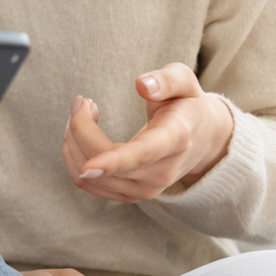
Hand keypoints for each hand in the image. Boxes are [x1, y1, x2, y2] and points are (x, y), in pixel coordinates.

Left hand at [64, 62, 233, 201]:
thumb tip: (142, 84)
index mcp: (174, 140)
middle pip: (104, 162)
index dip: (112, 162)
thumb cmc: (187, 105)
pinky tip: (84, 134)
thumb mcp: (185, 83)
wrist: (202, 140)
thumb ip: (166, 80)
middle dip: (79, 129)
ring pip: (89, 178)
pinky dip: (76, 158)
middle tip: (81, 101)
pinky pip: (89, 184)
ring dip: (73, 143)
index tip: (88, 167)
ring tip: (82, 114)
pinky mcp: (131, 195)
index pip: (141, 155)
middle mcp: (160, 172)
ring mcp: (146, 189)